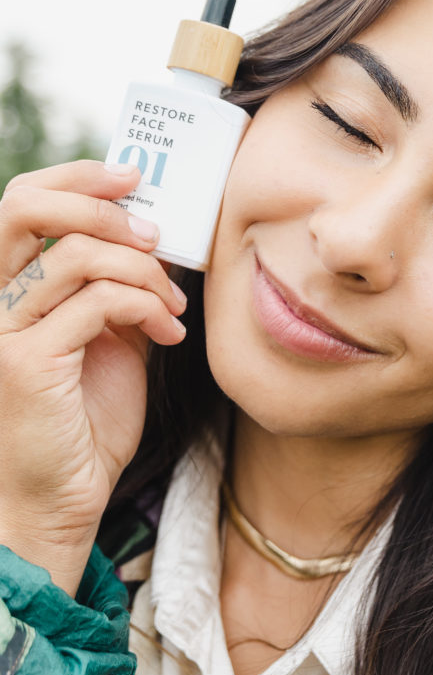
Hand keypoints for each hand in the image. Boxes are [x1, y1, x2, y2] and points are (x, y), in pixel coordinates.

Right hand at [0, 161, 185, 593]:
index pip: (21, 203)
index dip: (75, 176)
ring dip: (143, 270)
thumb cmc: (87, 422)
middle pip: (24, 207)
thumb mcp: (109, 340)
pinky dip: (147, 307)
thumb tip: (155, 240)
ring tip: (174, 302)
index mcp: (11, 289)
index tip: (131, 174)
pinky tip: (170, 332)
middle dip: (99, 202)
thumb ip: (116, 289)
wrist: (63, 499)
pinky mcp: (28, 363)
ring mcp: (4, 330)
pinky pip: (98, 303)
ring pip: (77, 256)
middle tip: (154, 230)